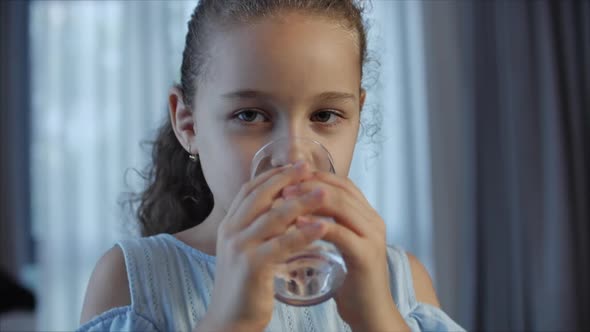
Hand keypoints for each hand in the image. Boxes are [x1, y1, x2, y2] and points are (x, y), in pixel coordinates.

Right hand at [199, 162, 327, 331]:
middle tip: (309, 167)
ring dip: (301, 201)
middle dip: (287, 178)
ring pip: (273, 217)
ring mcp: (240, 248)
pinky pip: (281, 244)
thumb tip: (287, 210)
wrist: (230, 320)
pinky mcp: (252, 266)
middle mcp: (231, 231)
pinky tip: (321, 228)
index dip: (273, 175)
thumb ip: (261, 230)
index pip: (250, 189)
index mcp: (230, 225)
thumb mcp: (248, 250)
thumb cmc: (245, 285)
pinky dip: (303, 234)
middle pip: (260, 195)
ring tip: (324, 192)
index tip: (296, 165)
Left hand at [282, 171, 408, 331]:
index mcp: (368, 216)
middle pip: (341, 190)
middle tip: (284, 185)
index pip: (343, 184)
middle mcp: (374, 221)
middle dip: (310, 184)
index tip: (290, 176)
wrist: (372, 313)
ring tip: (285, 198)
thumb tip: (301, 208)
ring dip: (310, 199)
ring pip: (341, 206)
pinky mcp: (366, 255)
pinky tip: (296, 223)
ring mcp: (372, 237)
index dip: (316, 176)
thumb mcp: (342, 246)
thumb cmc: (352, 281)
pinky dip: (316, 225)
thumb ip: (331, 225)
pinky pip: (339, 233)